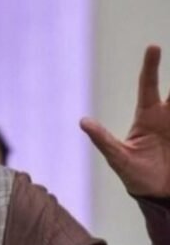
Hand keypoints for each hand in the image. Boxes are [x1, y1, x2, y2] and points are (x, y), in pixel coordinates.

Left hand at [80, 45, 169, 197]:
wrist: (158, 197)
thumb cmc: (135, 176)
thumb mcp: (118, 158)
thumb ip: (103, 140)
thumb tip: (83, 122)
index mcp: (148, 117)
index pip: (148, 86)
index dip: (150, 66)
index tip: (153, 46)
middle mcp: (168, 117)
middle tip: (168, 53)